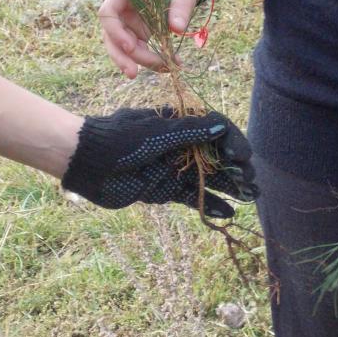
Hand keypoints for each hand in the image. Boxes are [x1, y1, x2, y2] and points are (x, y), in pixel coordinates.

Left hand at [61, 107, 256, 216]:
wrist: (87, 162)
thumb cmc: (119, 140)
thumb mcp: (156, 132)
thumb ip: (190, 131)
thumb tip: (221, 126)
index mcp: (179, 124)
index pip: (216, 128)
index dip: (233, 140)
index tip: (241, 156)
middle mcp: (180, 145)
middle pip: (217, 155)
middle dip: (237, 167)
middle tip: (250, 181)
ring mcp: (173, 168)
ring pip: (208, 177)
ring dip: (229, 186)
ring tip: (250, 197)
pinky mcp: (164, 189)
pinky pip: (192, 196)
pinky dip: (209, 203)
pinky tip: (227, 212)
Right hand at [99, 0, 208, 78]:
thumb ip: (181, 4)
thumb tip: (178, 29)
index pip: (107, 12)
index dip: (114, 31)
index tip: (131, 46)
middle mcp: (124, 8)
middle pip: (112, 35)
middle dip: (122, 56)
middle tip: (134, 73)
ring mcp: (132, 21)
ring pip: (126, 47)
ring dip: (142, 61)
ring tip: (166, 68)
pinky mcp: (143, 32)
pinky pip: (143, 50)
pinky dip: (155, 59)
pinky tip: (172, 64)